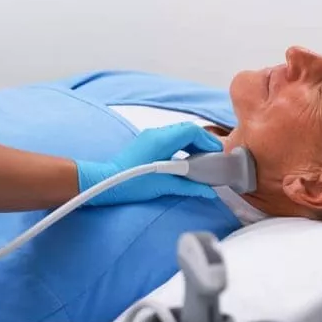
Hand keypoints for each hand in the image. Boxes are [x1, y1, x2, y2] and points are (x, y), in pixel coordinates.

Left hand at [75, 122, 222, 205]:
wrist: (104, 182)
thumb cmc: (130, 184)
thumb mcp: (163, 186)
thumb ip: (189, 186)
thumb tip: (208, 191)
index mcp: (162, 139)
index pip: (193, 131)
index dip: (209, 141)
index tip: (218, 155)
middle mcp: (157, 133)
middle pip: (188, 130)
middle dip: (204, 142)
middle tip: (214, 159)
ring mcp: (151, 137)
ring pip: (180, 134)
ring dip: (194, 145)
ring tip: (203, 162)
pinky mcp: (147, 144)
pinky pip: (172, 140)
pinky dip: (183, 148)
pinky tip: (187, 162)